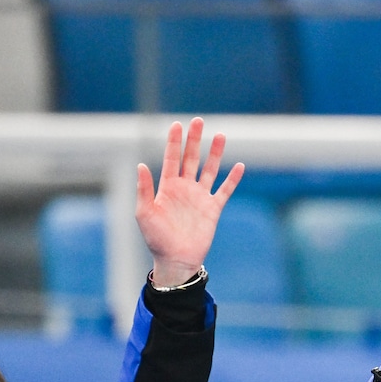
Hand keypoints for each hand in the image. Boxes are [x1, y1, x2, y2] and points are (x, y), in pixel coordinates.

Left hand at [136, 117, 243, 287]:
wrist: (176, 260)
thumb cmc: (156, 239)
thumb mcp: (144, 213)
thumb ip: (144, 189)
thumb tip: (141, 165)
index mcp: (167, 187)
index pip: (172, 158)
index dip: (174, 141)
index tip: (177, 125)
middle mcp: (185, 188)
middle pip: (191, 158)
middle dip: (194, 140)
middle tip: (198, 121)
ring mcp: (200, 198)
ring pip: (209, 170)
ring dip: (214, 153)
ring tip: (220, 135)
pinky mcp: (213, 209)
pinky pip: (224, 191)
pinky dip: (232, 179)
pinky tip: (239, 166)